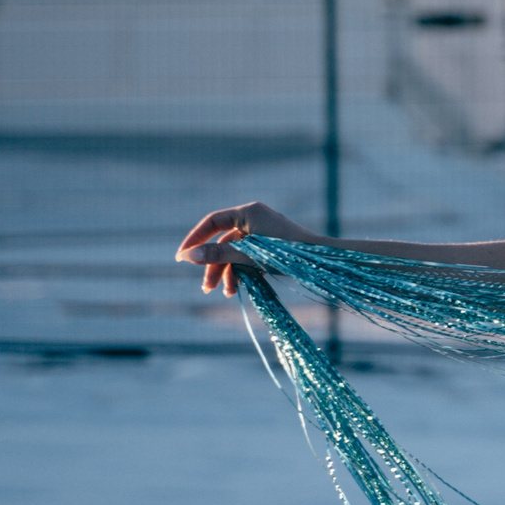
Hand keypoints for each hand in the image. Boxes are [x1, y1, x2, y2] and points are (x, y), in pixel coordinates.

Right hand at [178, 203, 315, 296]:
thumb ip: (218, 255)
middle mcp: (254, 218)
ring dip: (227, 272)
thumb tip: (187, 257)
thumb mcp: (248, 256)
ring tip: (226, 293)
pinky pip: (248, 256)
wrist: (323, 261)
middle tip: (206, 288)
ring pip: (235, 252)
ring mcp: (263, 232)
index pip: (212, 222)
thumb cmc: (287, 253)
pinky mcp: (271, 246)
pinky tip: (237, 289)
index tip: (181, 258)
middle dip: (214, 265)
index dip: (195, 239)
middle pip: (223, 241)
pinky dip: (242, 271)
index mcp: (248, 212)